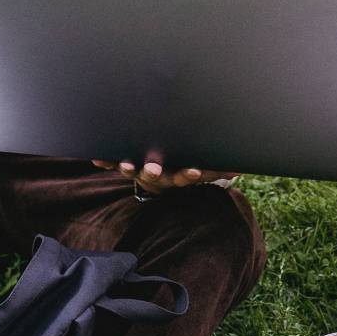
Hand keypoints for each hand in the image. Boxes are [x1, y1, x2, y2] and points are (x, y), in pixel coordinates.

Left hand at [93, 157, 236, 194]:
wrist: (168, 167)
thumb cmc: (191, 161)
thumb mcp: (208, 166)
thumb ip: (221, 167)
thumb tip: (240, 166)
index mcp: (178, 175)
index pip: (185, 177)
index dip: (188, 175)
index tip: (194, 171)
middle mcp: (159, 174)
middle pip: (155, 176)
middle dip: (153, 172)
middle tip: (153, 169)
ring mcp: (141, 169)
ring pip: (134, 170)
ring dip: (127, 166)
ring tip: (124, 163)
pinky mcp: (127, 162)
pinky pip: (114, 162)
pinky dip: (106, 160)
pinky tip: (96, 158)